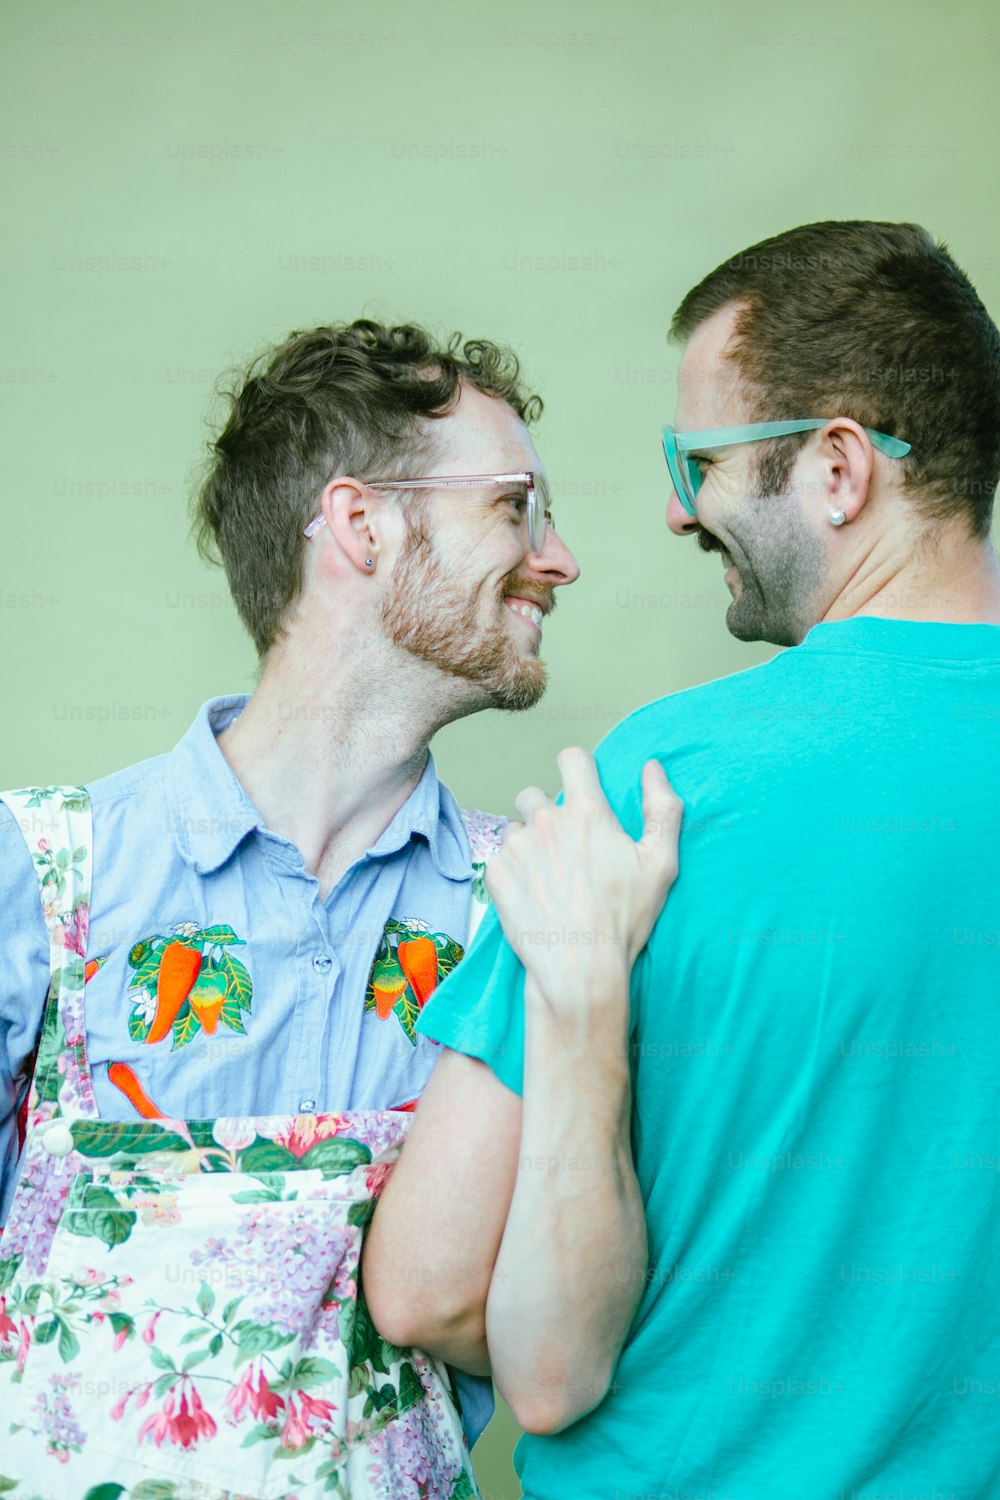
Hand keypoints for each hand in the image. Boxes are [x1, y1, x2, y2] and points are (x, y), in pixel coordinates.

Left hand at [485, 748, 681, 1003]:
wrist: (579, 967)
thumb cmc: (624, 918)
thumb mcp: (661, 863)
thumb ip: (662, 808)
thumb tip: (652, 767)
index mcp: (587, 813)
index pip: (572, 759)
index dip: (577, 768)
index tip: (581, 786)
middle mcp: (545, 821)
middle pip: (535, 795)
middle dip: (547, 813)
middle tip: (565, 849)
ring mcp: (516, 847)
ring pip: (515, 829)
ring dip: (528, 844)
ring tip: (548, 877)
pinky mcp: (495, 874)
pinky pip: (500, 859)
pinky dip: (512, 872)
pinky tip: (532, 896)